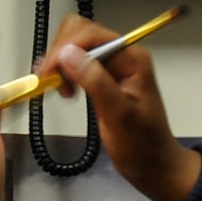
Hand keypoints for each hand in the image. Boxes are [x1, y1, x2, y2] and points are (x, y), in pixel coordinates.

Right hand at [40, 14, 201, 200]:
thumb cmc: (143, 145)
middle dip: (61, 53)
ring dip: (61, 64)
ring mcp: (112, 68)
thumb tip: (68, 54)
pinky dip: (65, 74)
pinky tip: (67, 92)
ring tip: (62, 90)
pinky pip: (77, 65)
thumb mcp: (119, 115)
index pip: (91, 35)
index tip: (48, 72)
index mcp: (132, 58)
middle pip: (81, 33)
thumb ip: (96, 82)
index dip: (65, 48)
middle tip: (52, 81)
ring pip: (76, 48)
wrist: (154, 167)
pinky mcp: (102, 81)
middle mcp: (122, 57)